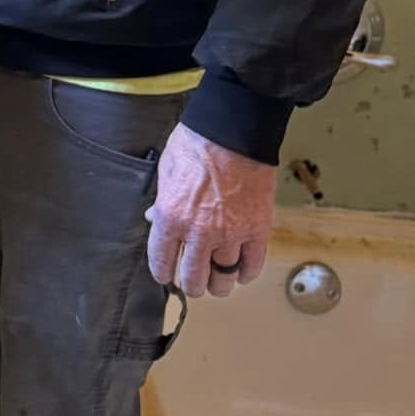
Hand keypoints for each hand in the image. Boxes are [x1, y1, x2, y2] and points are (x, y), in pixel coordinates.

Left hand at [145, 123, 275, 298]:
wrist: (234, 131)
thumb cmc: (197, 143)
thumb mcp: (166, 169)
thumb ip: (162, 201)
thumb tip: (156, 219)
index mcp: (172, 217)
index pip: (162, 262)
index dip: (163, 273)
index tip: (166, 275)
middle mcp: (200, 232)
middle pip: (195, 278)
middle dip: (192, 284)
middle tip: (193, 283)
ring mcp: (231, 233)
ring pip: (224, 276)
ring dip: (219, 284)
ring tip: (217, 283)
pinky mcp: (257, 229)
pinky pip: (252, 264)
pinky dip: (246, 273)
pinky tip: (241, 273)